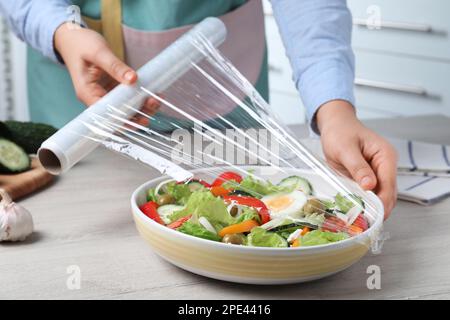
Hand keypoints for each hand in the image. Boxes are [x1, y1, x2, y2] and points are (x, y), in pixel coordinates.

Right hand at [54, 23, 158, 125]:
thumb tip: (132, 79)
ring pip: (124, 107)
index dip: (123, 118)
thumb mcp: (98, 52)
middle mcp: (95, 97)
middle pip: (117, 114)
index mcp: (87, 92)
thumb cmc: (80, 44)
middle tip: (153, 105)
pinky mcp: (112, 89)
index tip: (139, 117)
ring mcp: (104, 93)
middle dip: (136, 113)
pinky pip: (127, 97)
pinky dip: (139, 97)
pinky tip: (153, 94)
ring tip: (156, 101)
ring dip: (141, 107)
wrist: (73, 38)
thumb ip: (115, 66)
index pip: (105, 114)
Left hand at [316, 100, 397, 218]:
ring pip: (379, 196)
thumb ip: (358, 167)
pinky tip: (356, 211)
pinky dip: (363, 202)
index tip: (374, 216)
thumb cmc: (340, 132)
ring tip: (360, 221)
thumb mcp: (345, 148)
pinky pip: (368, 193)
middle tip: (366, 224)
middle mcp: (385, 166)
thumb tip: (370, 186)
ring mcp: (378, 172)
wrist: (334, 125)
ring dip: (371, 208)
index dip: (383, 202)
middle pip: (388, 193)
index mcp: (385, 156)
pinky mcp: (368, 177)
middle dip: (379, 209)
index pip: (389, 184)